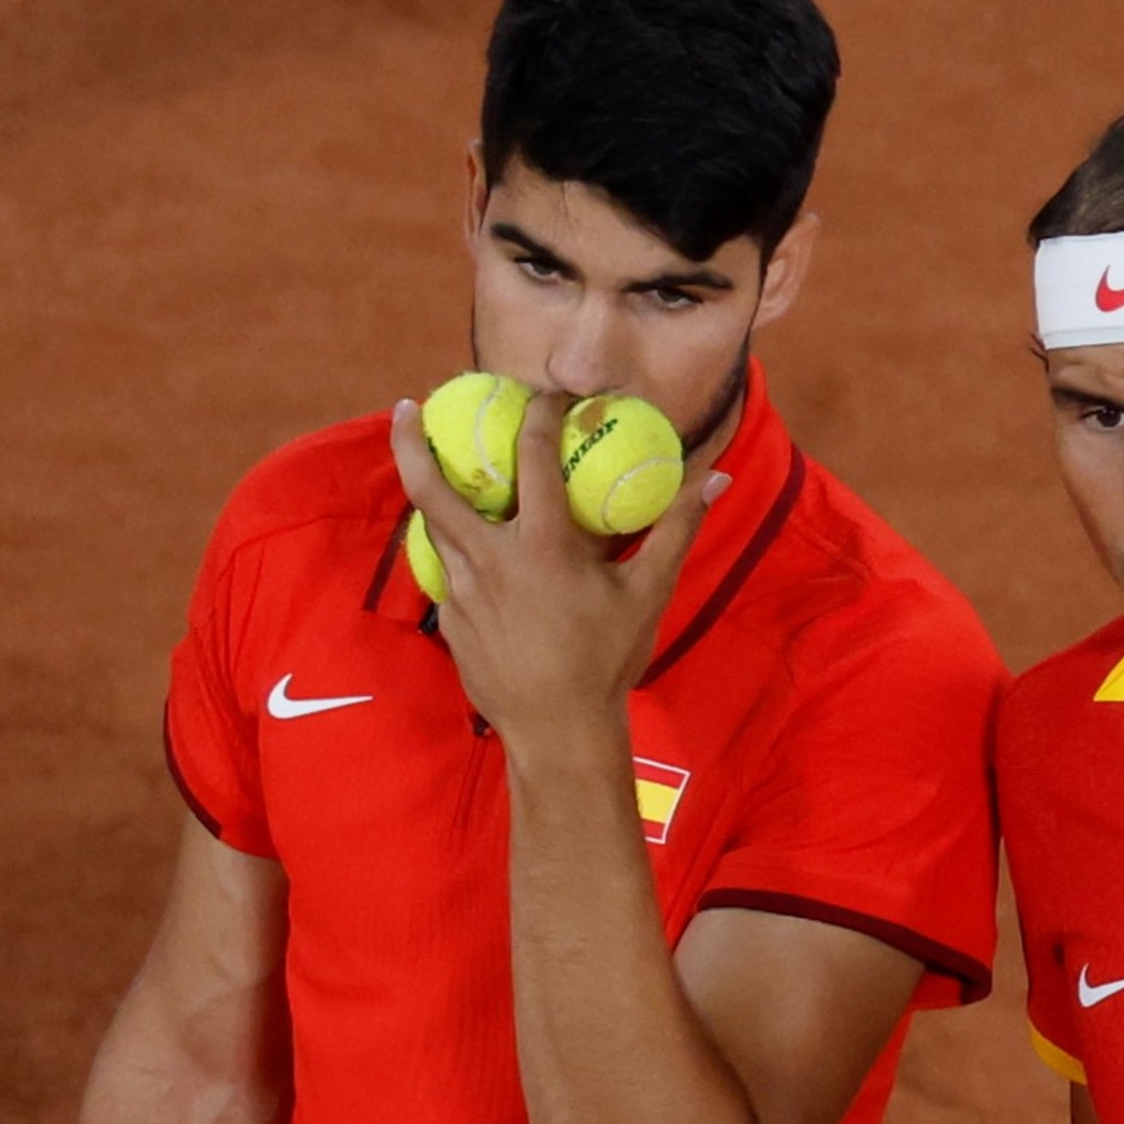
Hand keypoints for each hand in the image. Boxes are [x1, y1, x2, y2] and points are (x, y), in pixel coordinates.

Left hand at [388, 391, 728, 745]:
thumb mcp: (649, 591)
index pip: (533, 456)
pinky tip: (466, 543)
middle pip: (431, 486)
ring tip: (433, 466)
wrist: (559, 729)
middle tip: (407, 406)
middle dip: (411, 441)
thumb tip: (715, 480)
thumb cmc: (609, 659)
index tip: (544, 393)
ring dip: (429, 490)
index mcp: (542, 544)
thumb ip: (677, 528)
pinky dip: (450, 544)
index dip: (538, 413)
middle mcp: (491, 558)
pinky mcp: (452, 619)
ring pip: (431, 526)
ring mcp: (463, 590)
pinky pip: (446, 568)